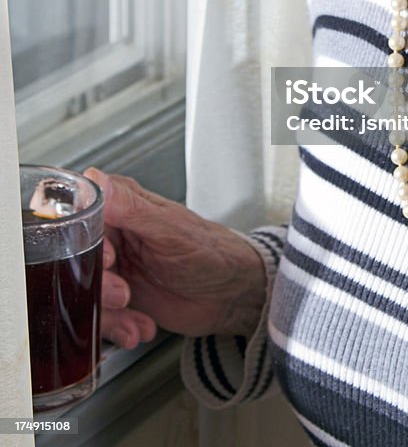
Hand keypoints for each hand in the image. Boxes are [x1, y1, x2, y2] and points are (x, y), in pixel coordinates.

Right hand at [85, 168, 266, 350]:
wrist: (230, 295)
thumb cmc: (210, 251)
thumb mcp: (170, 229)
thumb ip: (131, 207)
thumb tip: (97, 179)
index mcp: (123, 207)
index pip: (81, 215)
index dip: (83, 240)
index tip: (106, 258)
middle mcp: (114, 236)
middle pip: (77, 259)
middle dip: (97, 285)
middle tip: (123, 294)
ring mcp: (114, 269)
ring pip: (85, 292)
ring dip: (108, 313)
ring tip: (134, 318)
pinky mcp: (117, 299)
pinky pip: (100, 316)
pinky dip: (117, 328)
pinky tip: (139, 328)